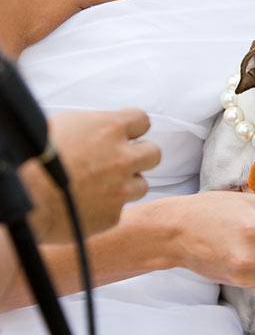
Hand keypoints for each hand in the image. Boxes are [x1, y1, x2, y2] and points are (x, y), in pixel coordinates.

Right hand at [19, 108, 160, 241]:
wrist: (21, 195)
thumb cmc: (31, 157)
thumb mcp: (64, 126)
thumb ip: (93, 129)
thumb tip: (101, 131)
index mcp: (110, 128)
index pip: (142, 120)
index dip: (133, 128)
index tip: (124, 134)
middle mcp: (123, 157)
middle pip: (153, 153)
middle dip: (139, 156)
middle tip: (119, 161)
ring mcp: (121, 188)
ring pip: (142, 184)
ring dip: (126, 184)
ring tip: (99, 186)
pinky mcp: (113, 215)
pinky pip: (119, 209)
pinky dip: (106, 207)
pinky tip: (85, 205)